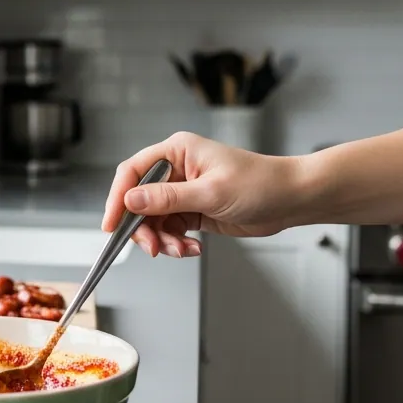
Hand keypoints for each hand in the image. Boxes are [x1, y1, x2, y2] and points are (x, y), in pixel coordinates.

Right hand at [101, 132, 302, 257]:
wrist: (291, 199)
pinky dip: (176, 243)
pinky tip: (191, 248)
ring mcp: (183, 191)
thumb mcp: (210, 193)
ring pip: (154, 220)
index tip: (111, 223)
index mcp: (176, 152)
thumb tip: (130, 202)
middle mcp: (176, 169)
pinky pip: (171, 229)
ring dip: (162, 239)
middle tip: (153, 247)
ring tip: (181, 250)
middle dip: (143, 227)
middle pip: (139, 200)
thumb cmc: (259, 184)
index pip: (133, 172)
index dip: (117, 197)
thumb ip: (167, 199)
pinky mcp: (193, 210)